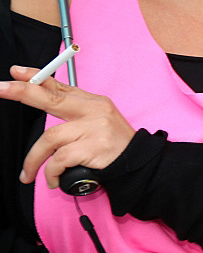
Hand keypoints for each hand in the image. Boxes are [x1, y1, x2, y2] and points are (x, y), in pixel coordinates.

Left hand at [0, 65, 134, 188]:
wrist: (138, 162)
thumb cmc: (113, 144)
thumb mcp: (97, 122)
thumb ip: (72, 115)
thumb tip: (43, 108)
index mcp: (91, 102)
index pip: (60, 86)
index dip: (36, 78)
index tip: (15, 72)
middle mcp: (93, 110)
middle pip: (52, 98)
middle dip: (23, 92)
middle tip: (1, 89)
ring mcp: (94, 127)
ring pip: (50, 138)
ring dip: (34, 159)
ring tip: (28, 174)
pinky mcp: (94, 146)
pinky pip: (60, 159)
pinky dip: (51, 172)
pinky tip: (53, 179)